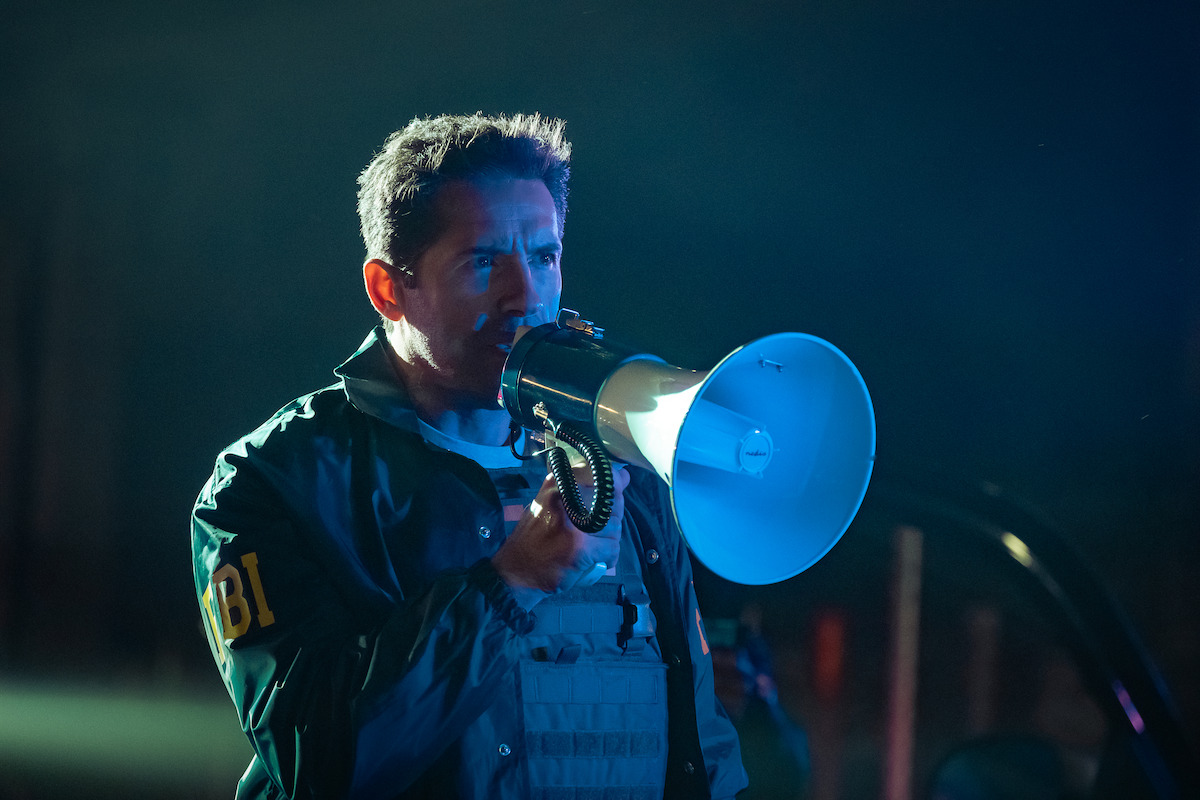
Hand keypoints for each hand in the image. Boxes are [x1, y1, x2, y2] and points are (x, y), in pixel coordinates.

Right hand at [491, 465, 629, 609]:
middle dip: (612, 521)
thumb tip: (624, 474)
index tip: (614, 495)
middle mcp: (564, 497)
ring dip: (608, 542)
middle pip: (611, 503)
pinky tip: (595, 561)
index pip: (601, 474)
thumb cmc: (535, 538)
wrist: (515, 571)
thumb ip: (584, 489)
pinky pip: (611, 549)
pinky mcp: (579, 547)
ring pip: (614, 528)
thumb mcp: (550, 504)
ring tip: (594, 550)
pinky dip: (608, 558)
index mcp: (557, 483)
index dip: (614, 487)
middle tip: (597, 534)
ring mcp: (573, 522)